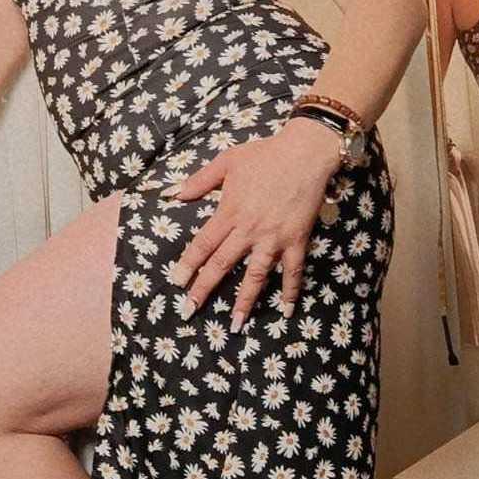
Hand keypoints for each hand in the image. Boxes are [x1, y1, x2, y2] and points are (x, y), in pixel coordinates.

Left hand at [163, 120, 342, 332]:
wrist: (304, 153)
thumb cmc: (264, 155)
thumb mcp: (227, 161)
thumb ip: (199, 180)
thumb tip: (173, 193)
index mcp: (229, 212)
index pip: (203, 244)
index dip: (188, 265)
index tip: (177, 283)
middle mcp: (249, 230)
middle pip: (222, 264)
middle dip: (204, 289)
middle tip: (190, 310)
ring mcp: (274, 238)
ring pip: (256, 275)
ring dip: (245, 301)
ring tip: (236, 324)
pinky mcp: (296, 240)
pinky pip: (293, 271)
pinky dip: (290, 291)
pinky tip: (285, 310)